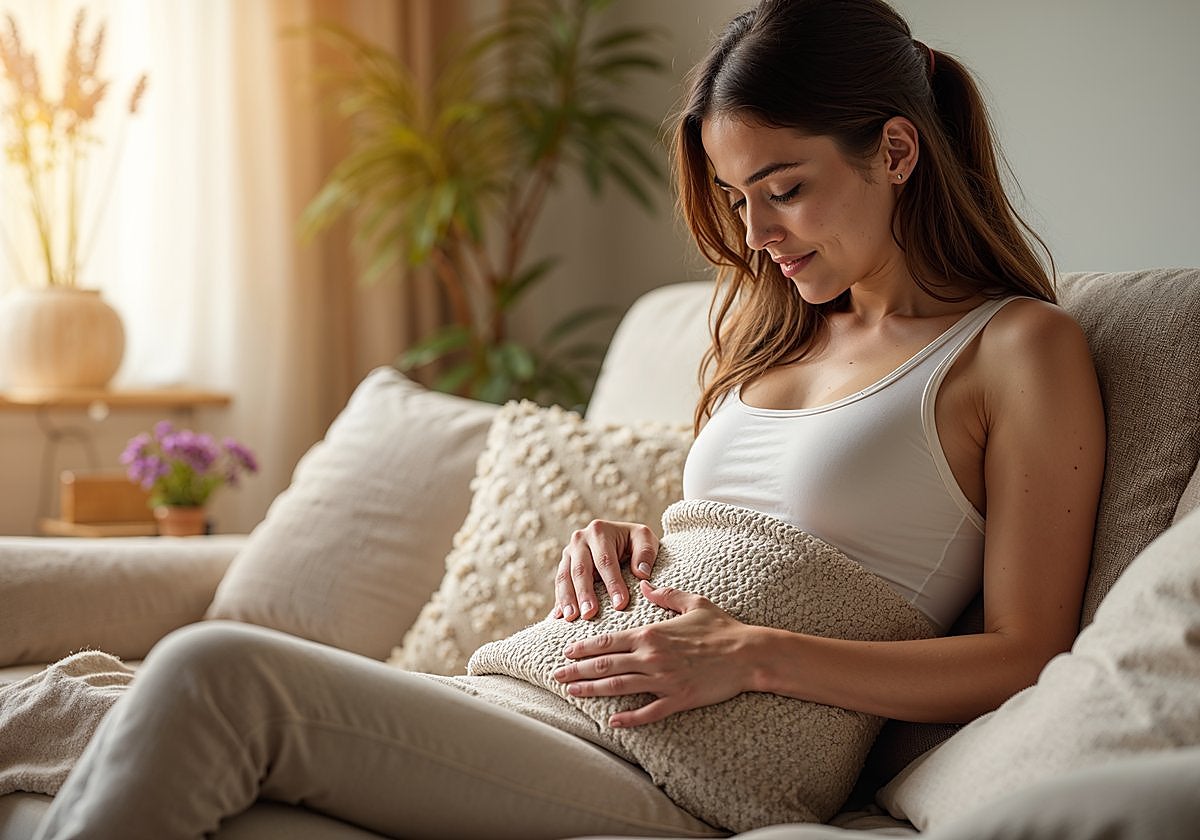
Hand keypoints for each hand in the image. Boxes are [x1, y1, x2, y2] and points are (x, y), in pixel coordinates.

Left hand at [552, 580, 754, 726]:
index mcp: (651, 633)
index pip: (608, 641)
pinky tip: (612, 721)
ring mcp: (664, 680)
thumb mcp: (693, 603)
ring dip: (592, 690)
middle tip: (555, 676)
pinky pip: (648, 712)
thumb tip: (644, 583)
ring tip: (572, 693)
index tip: (565, 652)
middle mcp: (652, 657)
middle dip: (577, 671)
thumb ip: (665, 594)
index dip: (583, 647)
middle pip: (605, 665)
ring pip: (619, 686)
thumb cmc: (722, 628)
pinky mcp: (679, 699)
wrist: (749, 654)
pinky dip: (629, 718)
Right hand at [553, 519, 658, 620]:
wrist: (618, 537)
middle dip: (585, 593)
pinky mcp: (563, 565)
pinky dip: (559, 600)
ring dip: (567, 599)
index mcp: (599, 531)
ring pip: (564, 576)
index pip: (606, 561)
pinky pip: (559, 583)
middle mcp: (580, 539)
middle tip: (590, 614)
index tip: (620, 604)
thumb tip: (641, 573)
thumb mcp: (644, 538)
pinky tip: (560, 616)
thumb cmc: (633, 541)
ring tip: (571, 618)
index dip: (613, 583)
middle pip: (581, 569)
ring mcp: (568, 552)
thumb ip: (646, 553)